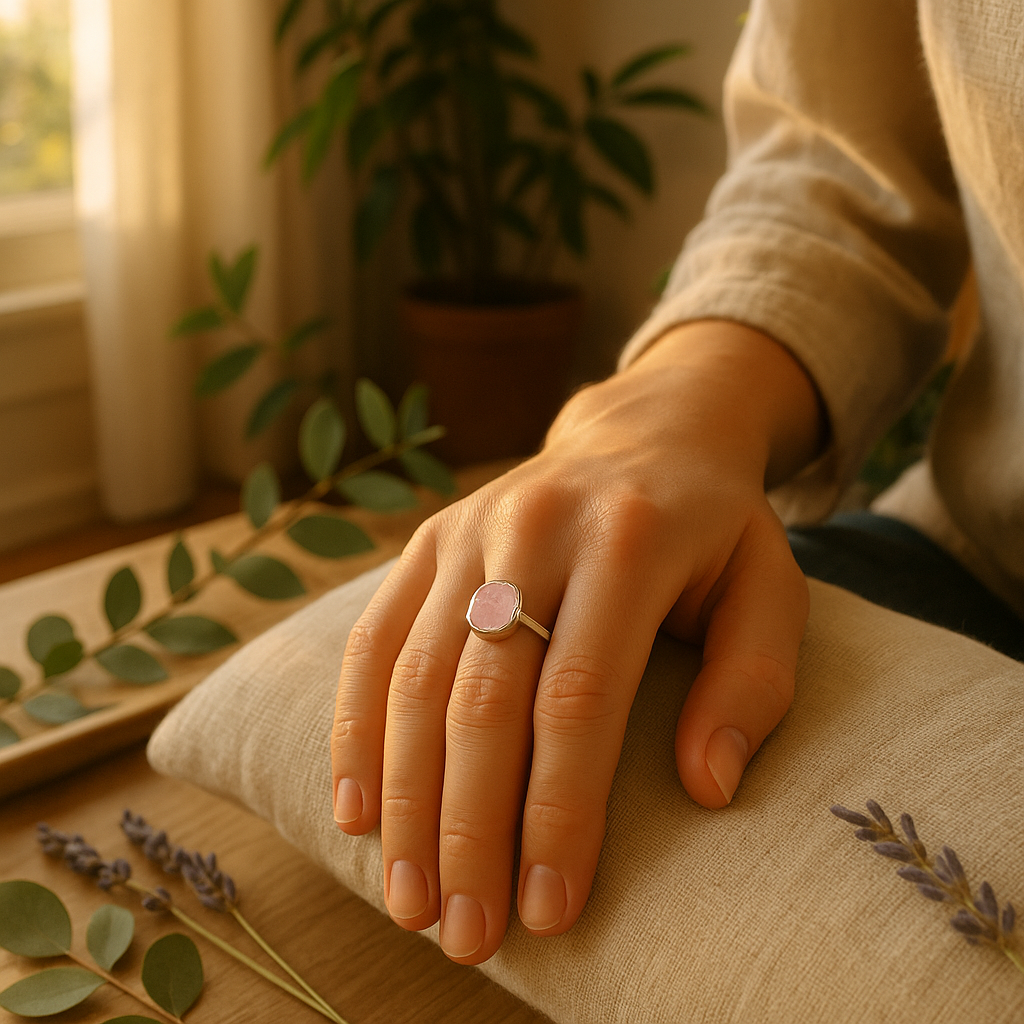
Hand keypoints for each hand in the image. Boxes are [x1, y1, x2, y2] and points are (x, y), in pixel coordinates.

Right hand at [330, 319, 824, 963]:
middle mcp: (535, 528)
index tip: (551, 910)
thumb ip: (750, 682)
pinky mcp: (426, 542)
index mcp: (629, 541)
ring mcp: (468, 531)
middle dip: (471, 829)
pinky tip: (356, 812)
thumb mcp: (769, 588)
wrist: (639, 434)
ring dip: (407, 800)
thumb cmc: (711, 530)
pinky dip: (357, 731)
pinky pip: (372, 641)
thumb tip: (705, 789)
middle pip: (484, 699)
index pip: (580, 697)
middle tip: (468, 936)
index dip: (560, 812)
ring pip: (414, 679)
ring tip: (411, 902)